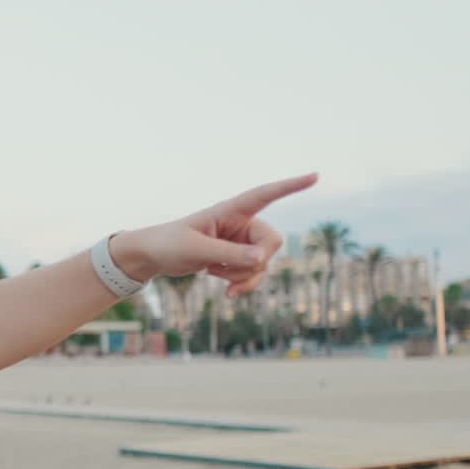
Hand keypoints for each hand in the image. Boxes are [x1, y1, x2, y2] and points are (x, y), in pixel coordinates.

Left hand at [112, 173, 317, 296]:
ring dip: (245, 277)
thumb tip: (263, 259)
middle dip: (255, 262)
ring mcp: (240, 242)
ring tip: (217, 277)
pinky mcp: (236, 258)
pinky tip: (227, 292)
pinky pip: (254, 274)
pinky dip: (243, 284)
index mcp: (231, 210)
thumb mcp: (197, 250)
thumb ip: (230, 254)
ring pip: (263, 263)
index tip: (315, 176)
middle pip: (271, 242)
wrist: (154, 257)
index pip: (265, 194)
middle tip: (227, 271)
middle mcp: (241, 223)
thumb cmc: (170, 244)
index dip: (291, 186)